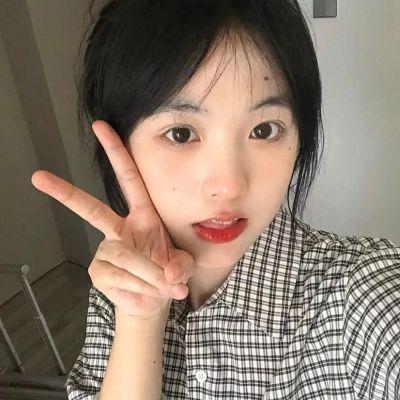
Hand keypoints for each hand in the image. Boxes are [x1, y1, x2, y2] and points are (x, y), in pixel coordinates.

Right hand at [31, 120, 195, 318]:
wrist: (155, 301)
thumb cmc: (169, 275)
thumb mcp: (184, 267)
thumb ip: (181, 267)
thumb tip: (167, 275)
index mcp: (143, 216)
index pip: (129, 178)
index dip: (117, 153)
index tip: (101, 127)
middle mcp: (120, 229)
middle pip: (91, 208)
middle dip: (66, 193)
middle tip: (39, 177)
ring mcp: (106, 250)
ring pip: (124, 255)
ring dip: (149, 274)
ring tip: (163, 285)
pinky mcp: (98, 272)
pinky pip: (120, 276)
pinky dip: (140, 287)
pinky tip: (144, 291)